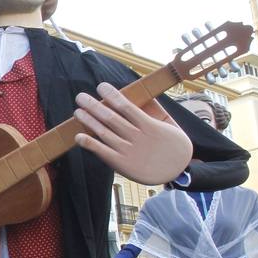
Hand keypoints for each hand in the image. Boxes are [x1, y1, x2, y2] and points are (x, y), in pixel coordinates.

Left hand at [74, 83, 192, 184]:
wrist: (179, 171)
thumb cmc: (173, 145)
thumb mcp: (170, 124)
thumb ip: (155, 109)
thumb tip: (143, 94)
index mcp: (149, 125)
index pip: (127, 106)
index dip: (112, 96)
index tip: (101, 86)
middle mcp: (137, 137)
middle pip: (112, 118)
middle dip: (94, 106)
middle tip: (80, 97)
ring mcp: (129, 151)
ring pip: (105, 133)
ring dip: (89, 121)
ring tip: (78, 111)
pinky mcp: (123, 165)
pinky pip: (104, 153)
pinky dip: (90, 144)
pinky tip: (79, 137)